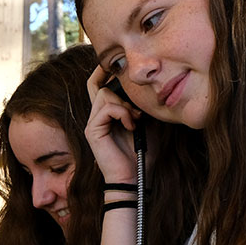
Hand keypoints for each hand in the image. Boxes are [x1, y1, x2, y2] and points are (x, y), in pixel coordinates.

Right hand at [85, 65, 140, 184]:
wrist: (135, 178)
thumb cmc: (143, 155)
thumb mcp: (150, 125)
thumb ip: (145, 107)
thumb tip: (153, 88)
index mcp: (108, 114)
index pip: (98, 85)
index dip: (105, 72)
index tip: (120, 66)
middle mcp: (97, 116)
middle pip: (97, 85)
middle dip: (115, 82)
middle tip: (133, 96)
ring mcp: (93, 123)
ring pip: (104, 94)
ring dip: (125, 104)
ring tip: (136, 119)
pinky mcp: (92, 130)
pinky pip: (106, 108)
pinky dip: (122, 113)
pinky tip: (131, 126)